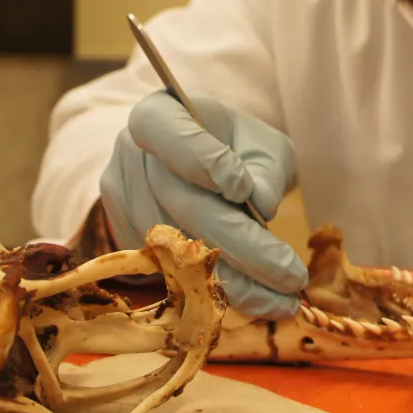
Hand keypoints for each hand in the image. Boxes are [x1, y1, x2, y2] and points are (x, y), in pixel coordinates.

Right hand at [99, 90, 306, 318]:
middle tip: (290, 273)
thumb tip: (261, 206)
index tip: (243, 190)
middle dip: (240, 244)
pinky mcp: (125, 238)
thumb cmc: (239, 150)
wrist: (205, 165)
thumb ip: (267, 171)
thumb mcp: (264, 147)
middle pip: (179, 202)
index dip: (199, 159)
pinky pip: (169, 270)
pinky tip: (258, 298)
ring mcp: (122, 199)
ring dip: (234, 279)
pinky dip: (217, 288)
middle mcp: (131, 154)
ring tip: (284, 298)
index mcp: (160, 114)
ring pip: (175, 247)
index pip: (164, 130)